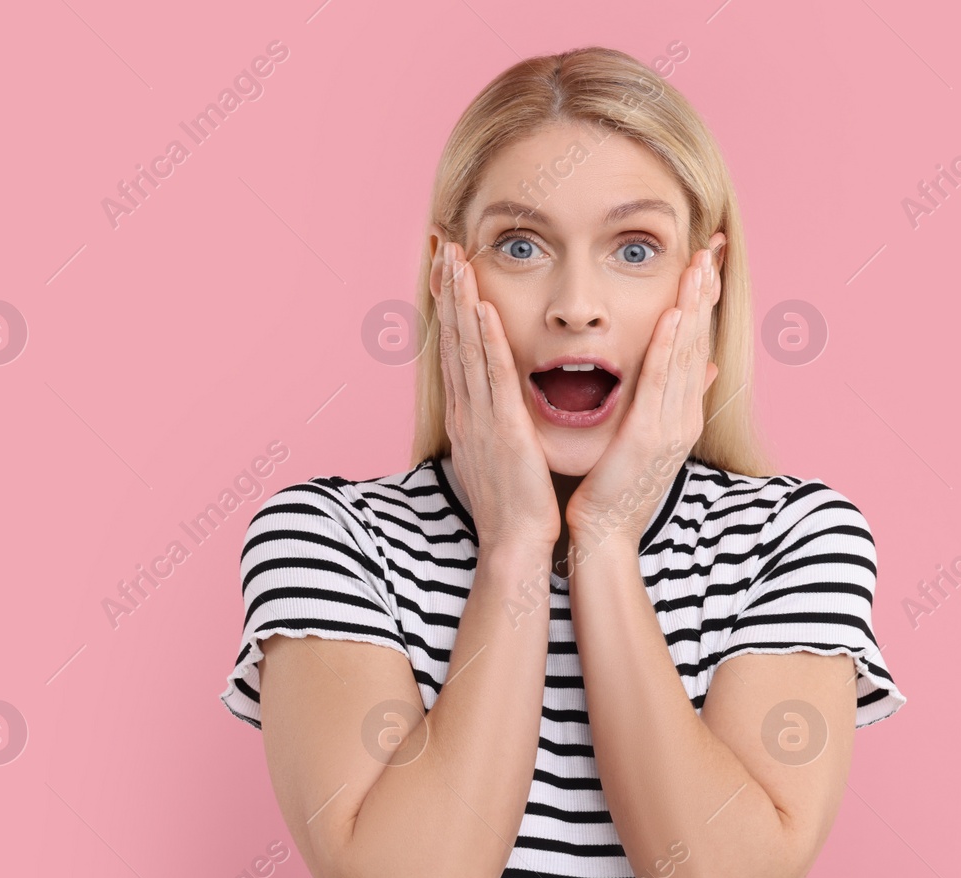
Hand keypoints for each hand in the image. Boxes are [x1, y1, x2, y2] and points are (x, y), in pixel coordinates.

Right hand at [433, 240, 560, 552]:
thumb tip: (504, 408)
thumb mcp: (503, 457)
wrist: (514, 545)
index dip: (452, 311)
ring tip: (457, 261)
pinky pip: (494, 377)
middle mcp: (468, 411)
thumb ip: (501, 426)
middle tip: (445, 249)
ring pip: (469, 349)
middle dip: (449, 293)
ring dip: (462, 302)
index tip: (449, 274)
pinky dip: (486, 340)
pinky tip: (483, 309)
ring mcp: (482, 419)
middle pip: (455, 341)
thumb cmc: (515, 507)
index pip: (458, 352)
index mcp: (470, 416)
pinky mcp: (503, 430)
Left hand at [565, 242, 721, 551]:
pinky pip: (660, 383)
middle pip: (697, 341)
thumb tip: (703, 368)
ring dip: (693, 307)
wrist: (605, 535)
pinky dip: (669, 348)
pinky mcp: (648, 437)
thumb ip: (671, 401)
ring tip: (700, 266)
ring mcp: (671, 426)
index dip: (703, 302)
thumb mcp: (647, 440)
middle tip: (713, 248)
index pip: (695, 345)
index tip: (708, 263)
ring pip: (684, 355)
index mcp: (680, 413)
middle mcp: (683, 415)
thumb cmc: (615, 489)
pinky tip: (674, 316)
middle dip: (705, 293)